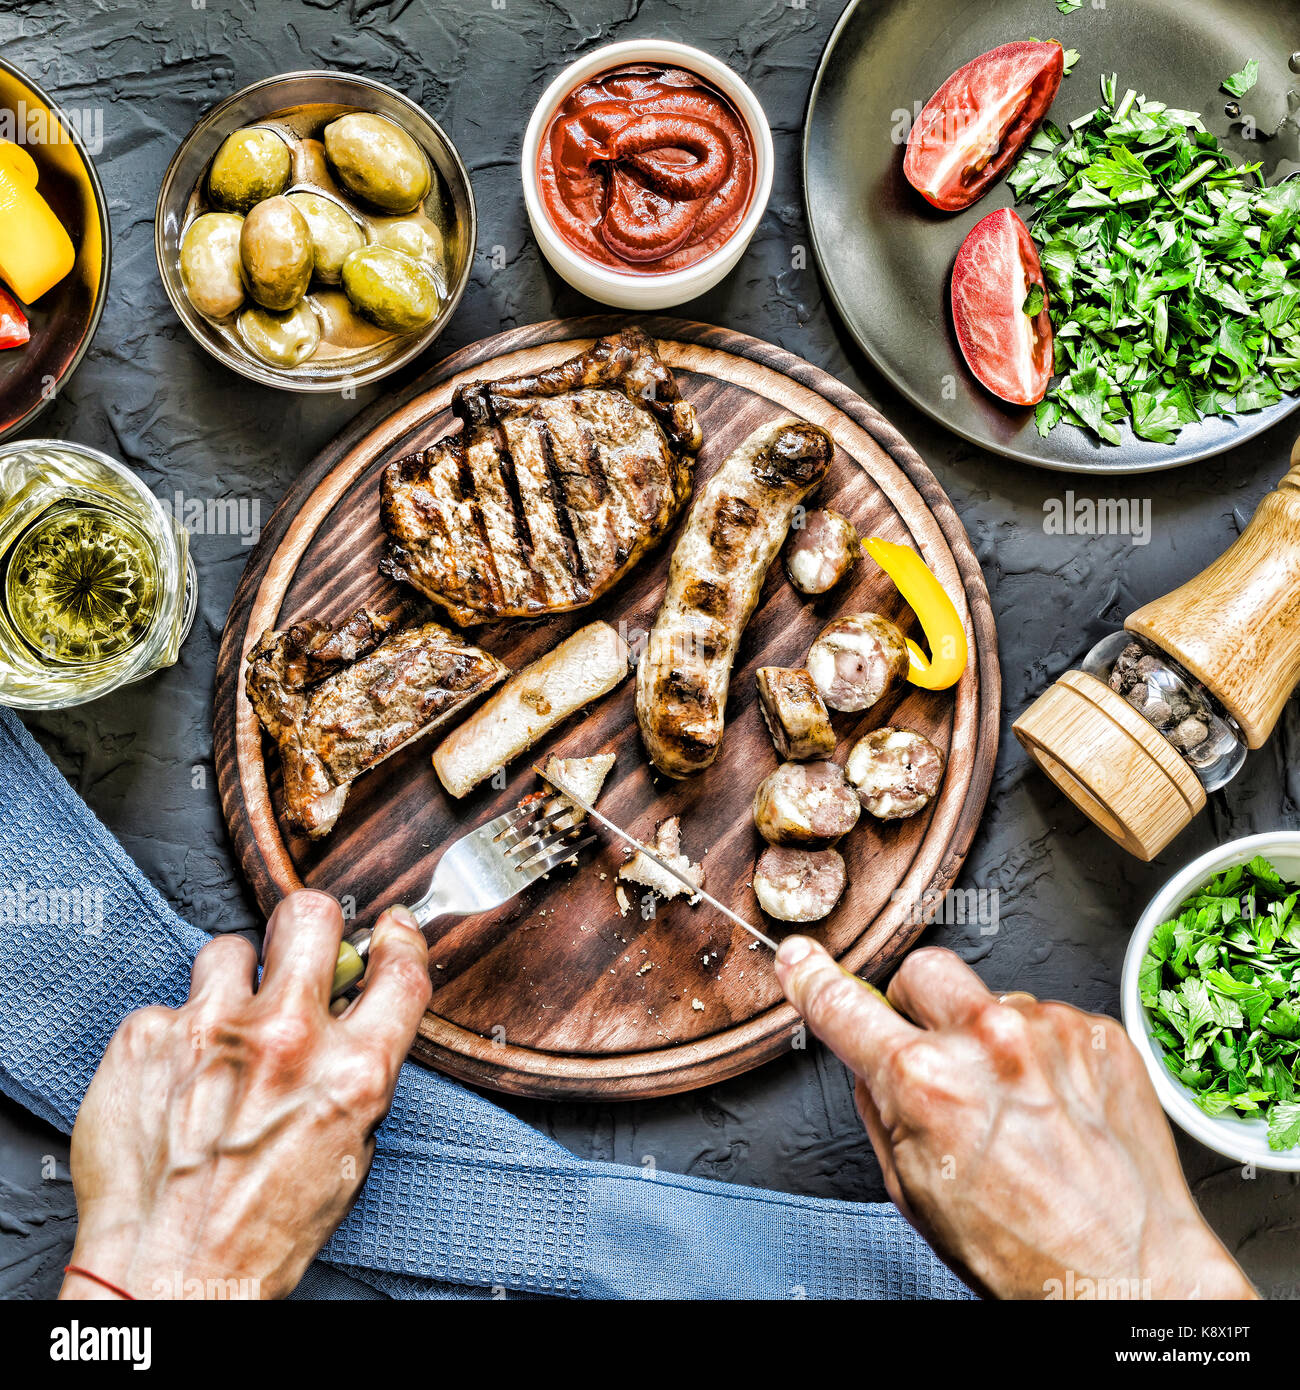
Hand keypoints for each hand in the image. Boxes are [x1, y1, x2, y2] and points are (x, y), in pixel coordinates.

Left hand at [60, 891, 430, 1299]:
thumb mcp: (347, 1152)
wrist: (164, 1275)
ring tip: (223, 1028)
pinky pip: (167, 1006)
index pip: (399, 968)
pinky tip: (174, 1078)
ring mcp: (210, 1031)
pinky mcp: (146, 1037)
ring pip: (230, 949)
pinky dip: (173, 1036)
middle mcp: (286, 1040)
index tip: (387, 931)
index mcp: (351, 1073)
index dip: (399, 937)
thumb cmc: (259, 1232)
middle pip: (311, 917)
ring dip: (233, 982)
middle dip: (310, 924)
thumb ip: (357, 1076)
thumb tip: (354, 1022)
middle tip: (298, 949)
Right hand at [775, 939, 1255, 1300]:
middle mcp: (987, 1041)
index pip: (844, 1005)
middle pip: (923, 971)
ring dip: (991, 1039)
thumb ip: (881, 1106)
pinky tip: (1057, 1107)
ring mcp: (1049, 1030)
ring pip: (992, 999)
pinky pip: (1048, 1019)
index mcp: (925, 1081)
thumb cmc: (1024, 1252)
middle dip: (917, 1006)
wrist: (1130, 1273)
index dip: (811, 979)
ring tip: (1020, 1108)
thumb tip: (865, 1055)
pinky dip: (1044, 1055)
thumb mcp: (912, 1188)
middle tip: (937, 1054)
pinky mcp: (1097, 1032)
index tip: (799, 958)